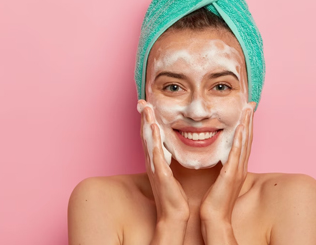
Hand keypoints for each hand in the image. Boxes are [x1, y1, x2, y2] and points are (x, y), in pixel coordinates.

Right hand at [138, 100, 189, 223]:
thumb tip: (169, 147)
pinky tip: (153, 128)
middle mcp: (151, 162)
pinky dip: (153, 140)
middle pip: (145, 135)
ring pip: (148, 141)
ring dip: (146, 124)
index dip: (146, 120)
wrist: (174, 213)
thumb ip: (167, 159)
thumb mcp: (169, 172)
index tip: (146, 105)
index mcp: (154, 160)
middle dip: (143, 117)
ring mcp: (155, 167)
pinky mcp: (161, 174)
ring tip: (146, 109)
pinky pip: (156, 154)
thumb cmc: (173, 194)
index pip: (149, 136)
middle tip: (141, 101)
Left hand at [199, 102, 255, 224]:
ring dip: (247, 125)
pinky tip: (241, 128)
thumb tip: (219, 157)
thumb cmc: (214, 201)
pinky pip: (236, 154)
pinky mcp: (231, 175)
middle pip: (247, 138)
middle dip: (249, 120)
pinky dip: (240, 140)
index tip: (246, 110)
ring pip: (244, 143)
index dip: (245, 125)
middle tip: (250, 103)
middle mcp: (240, 166)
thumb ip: (221, 167)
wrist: (214, 218)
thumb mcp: (219, 179)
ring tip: (248, 109)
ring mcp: (238, 170)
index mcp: (237, 166)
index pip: (243, 141)